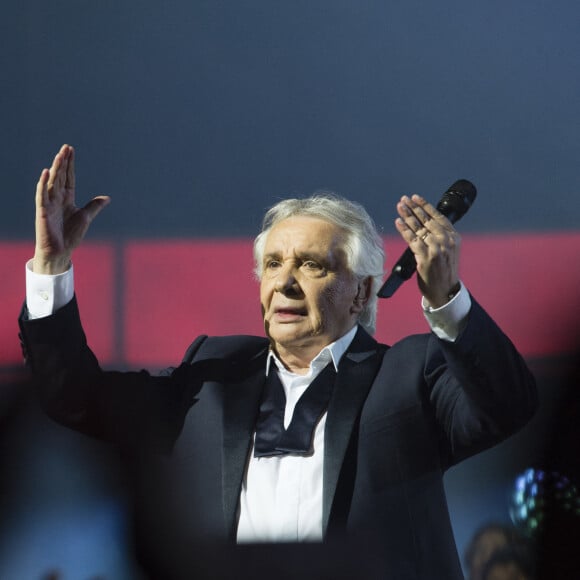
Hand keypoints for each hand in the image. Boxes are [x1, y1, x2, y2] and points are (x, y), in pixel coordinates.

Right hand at [33, 144, 109, 273]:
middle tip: (66, 147)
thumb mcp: (86, 217)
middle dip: (63, 162)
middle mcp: (57, 198)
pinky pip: (42, 194)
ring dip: (56, 168)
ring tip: (60, 155)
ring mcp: (49, 203)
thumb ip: (94, 206)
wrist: (60, 251)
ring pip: (52, 182)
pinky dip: (43, 183)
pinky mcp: (43, 211)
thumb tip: (107, 198)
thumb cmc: (70, 235)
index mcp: (67, 198)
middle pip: (60, 176)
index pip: (68, 178)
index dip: (70, 165)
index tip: (71, 150)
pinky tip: (46, 172)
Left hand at [395, 194, 459, 307]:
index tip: (415, 198)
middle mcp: (446, 241)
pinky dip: (404, 230)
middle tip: (403, 200)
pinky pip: (412, 240)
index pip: (438, 216)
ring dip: (407, 216)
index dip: (425, 205)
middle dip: (413, 208)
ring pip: (418, 228)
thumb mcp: (448, 251)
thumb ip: (440, 237)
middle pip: (426, 220)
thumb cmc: (444, 272)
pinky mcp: (426, 257)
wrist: (445, 292)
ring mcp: (436, 249)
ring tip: (399, 207)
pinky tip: (399, 222)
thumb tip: (423, 224)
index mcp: (453, 237)